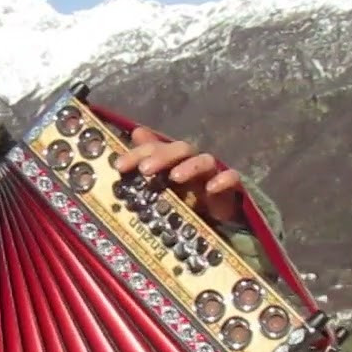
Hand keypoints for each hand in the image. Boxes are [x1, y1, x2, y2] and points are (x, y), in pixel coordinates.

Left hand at [113, 126, 242, 223]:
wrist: (216, 219)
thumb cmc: (186, 199)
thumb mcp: (161, 184)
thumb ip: (148, 160)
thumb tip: (136, 132)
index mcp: (173, 160)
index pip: (155, 148)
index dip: (136, 154)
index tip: (119, 166)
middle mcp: (192, 162)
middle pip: (180, 149)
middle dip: (162, 156)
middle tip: (144, 169)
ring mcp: (212, 174)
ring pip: (204, 161)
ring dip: (189, 166)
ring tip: (175, 177)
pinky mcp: (230, 189)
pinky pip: (231, 178)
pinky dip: (223, 180)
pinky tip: (211, 188)